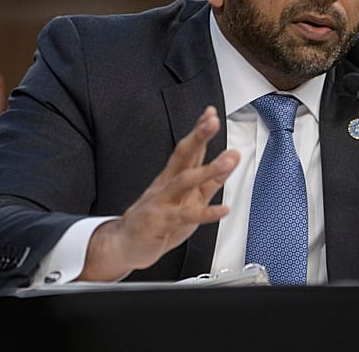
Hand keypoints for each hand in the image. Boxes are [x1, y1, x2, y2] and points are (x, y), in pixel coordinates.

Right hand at [79, 106, 239, 280]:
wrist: (125, 244)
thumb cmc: (159, 219)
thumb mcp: (192, 197)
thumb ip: (213, 179)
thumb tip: (232, 157)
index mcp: (173, 176)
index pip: (188, 148)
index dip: (199, 130)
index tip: (210, 113)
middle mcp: (167, 184)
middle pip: (183, 155)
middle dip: (198, 136)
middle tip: (212, 122)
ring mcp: (163, 201)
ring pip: (184, 181)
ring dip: (207, 170)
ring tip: (227, 161)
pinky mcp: (162, 221)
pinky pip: (185, 216)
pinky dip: (206, 213)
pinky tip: (223, 209)